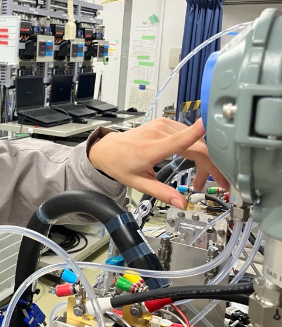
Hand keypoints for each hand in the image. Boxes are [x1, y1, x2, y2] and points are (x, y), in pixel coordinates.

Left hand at [88, 118, 228, 208]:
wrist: (107, 149)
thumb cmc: (120, 164)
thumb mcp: (139, 184)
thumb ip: (161, 193)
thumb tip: (181, 203)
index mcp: (151, 149)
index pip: (180, 139)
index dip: (198, 133)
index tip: (214, 126)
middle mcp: (158, 133)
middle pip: (196, 145)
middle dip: (212, 165)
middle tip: (220, 183)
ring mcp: (162, 125)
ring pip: (195, 140)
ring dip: (204, 160)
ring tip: (199, 179)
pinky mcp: (165, 123)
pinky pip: (188, 134)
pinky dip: (195, 149)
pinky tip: (193, 163)